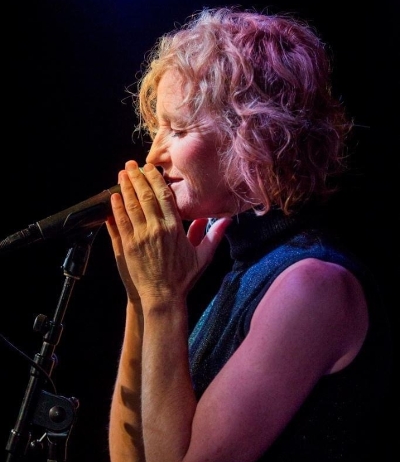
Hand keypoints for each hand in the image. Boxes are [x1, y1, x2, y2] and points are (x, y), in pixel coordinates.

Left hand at [107, 161, 230, 305]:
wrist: (164, 297)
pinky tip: (113, 196)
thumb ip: (213, 235)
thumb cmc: (184, 278)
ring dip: (125, 188)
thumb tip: (227, 219)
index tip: (150, 168)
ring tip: (121, 174)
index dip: (155, 179)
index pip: (164, 196)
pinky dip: (116, 207)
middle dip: (137, 177)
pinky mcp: (128, 246)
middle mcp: (157, 229)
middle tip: (131, 164)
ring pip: (132, 205)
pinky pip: (121, 221)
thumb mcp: (203, 256)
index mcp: (175, 228)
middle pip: (146, 196)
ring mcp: (141, 237)